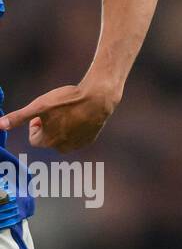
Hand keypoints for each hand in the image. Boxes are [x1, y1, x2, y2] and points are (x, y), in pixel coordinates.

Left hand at [0, 76, 120, 150]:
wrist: (97, 100)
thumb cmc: (66, 101)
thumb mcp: (38, 106)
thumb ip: (18, 117)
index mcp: (48, 141)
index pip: (34, 139)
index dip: (35, 125)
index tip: (42, 114)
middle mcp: (62, 148)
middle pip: (49, 139)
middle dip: (49, 127)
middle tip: (55, 112)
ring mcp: (77, 145)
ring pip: (63, 139)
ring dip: (62, 128)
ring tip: (68, 113)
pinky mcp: (89, 141)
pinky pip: (77, 137)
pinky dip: (75, 129)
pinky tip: (79, 115)